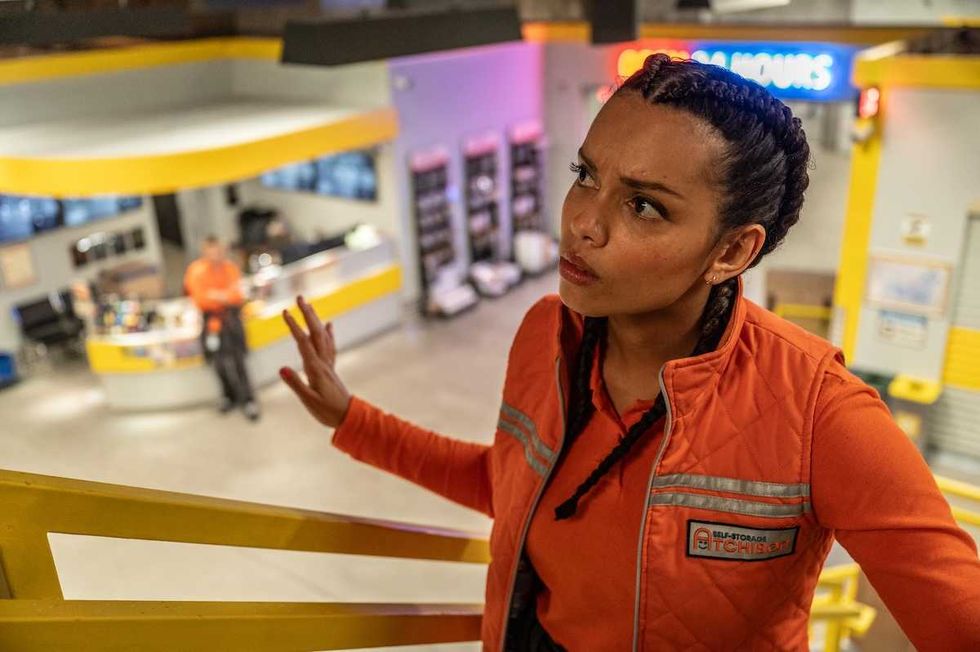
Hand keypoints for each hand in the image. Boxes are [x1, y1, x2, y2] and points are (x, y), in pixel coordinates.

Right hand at [280, 296, 351, 427]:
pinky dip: (329, 333)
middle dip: (307, 314)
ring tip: (309, 305)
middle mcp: (323, 362)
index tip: (285, 312)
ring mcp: (328, 364)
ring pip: (323, 337)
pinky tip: (329, 325)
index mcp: (315, 368)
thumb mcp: (309, 401)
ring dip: (315, 319)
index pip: (303, 342)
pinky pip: (330, 346)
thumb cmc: (327, 411)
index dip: (294, 326)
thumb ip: (295, 384)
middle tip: (299, 298)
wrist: (348, 416)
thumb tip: (282, 369)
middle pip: (315, 333)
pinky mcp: (331, 368)